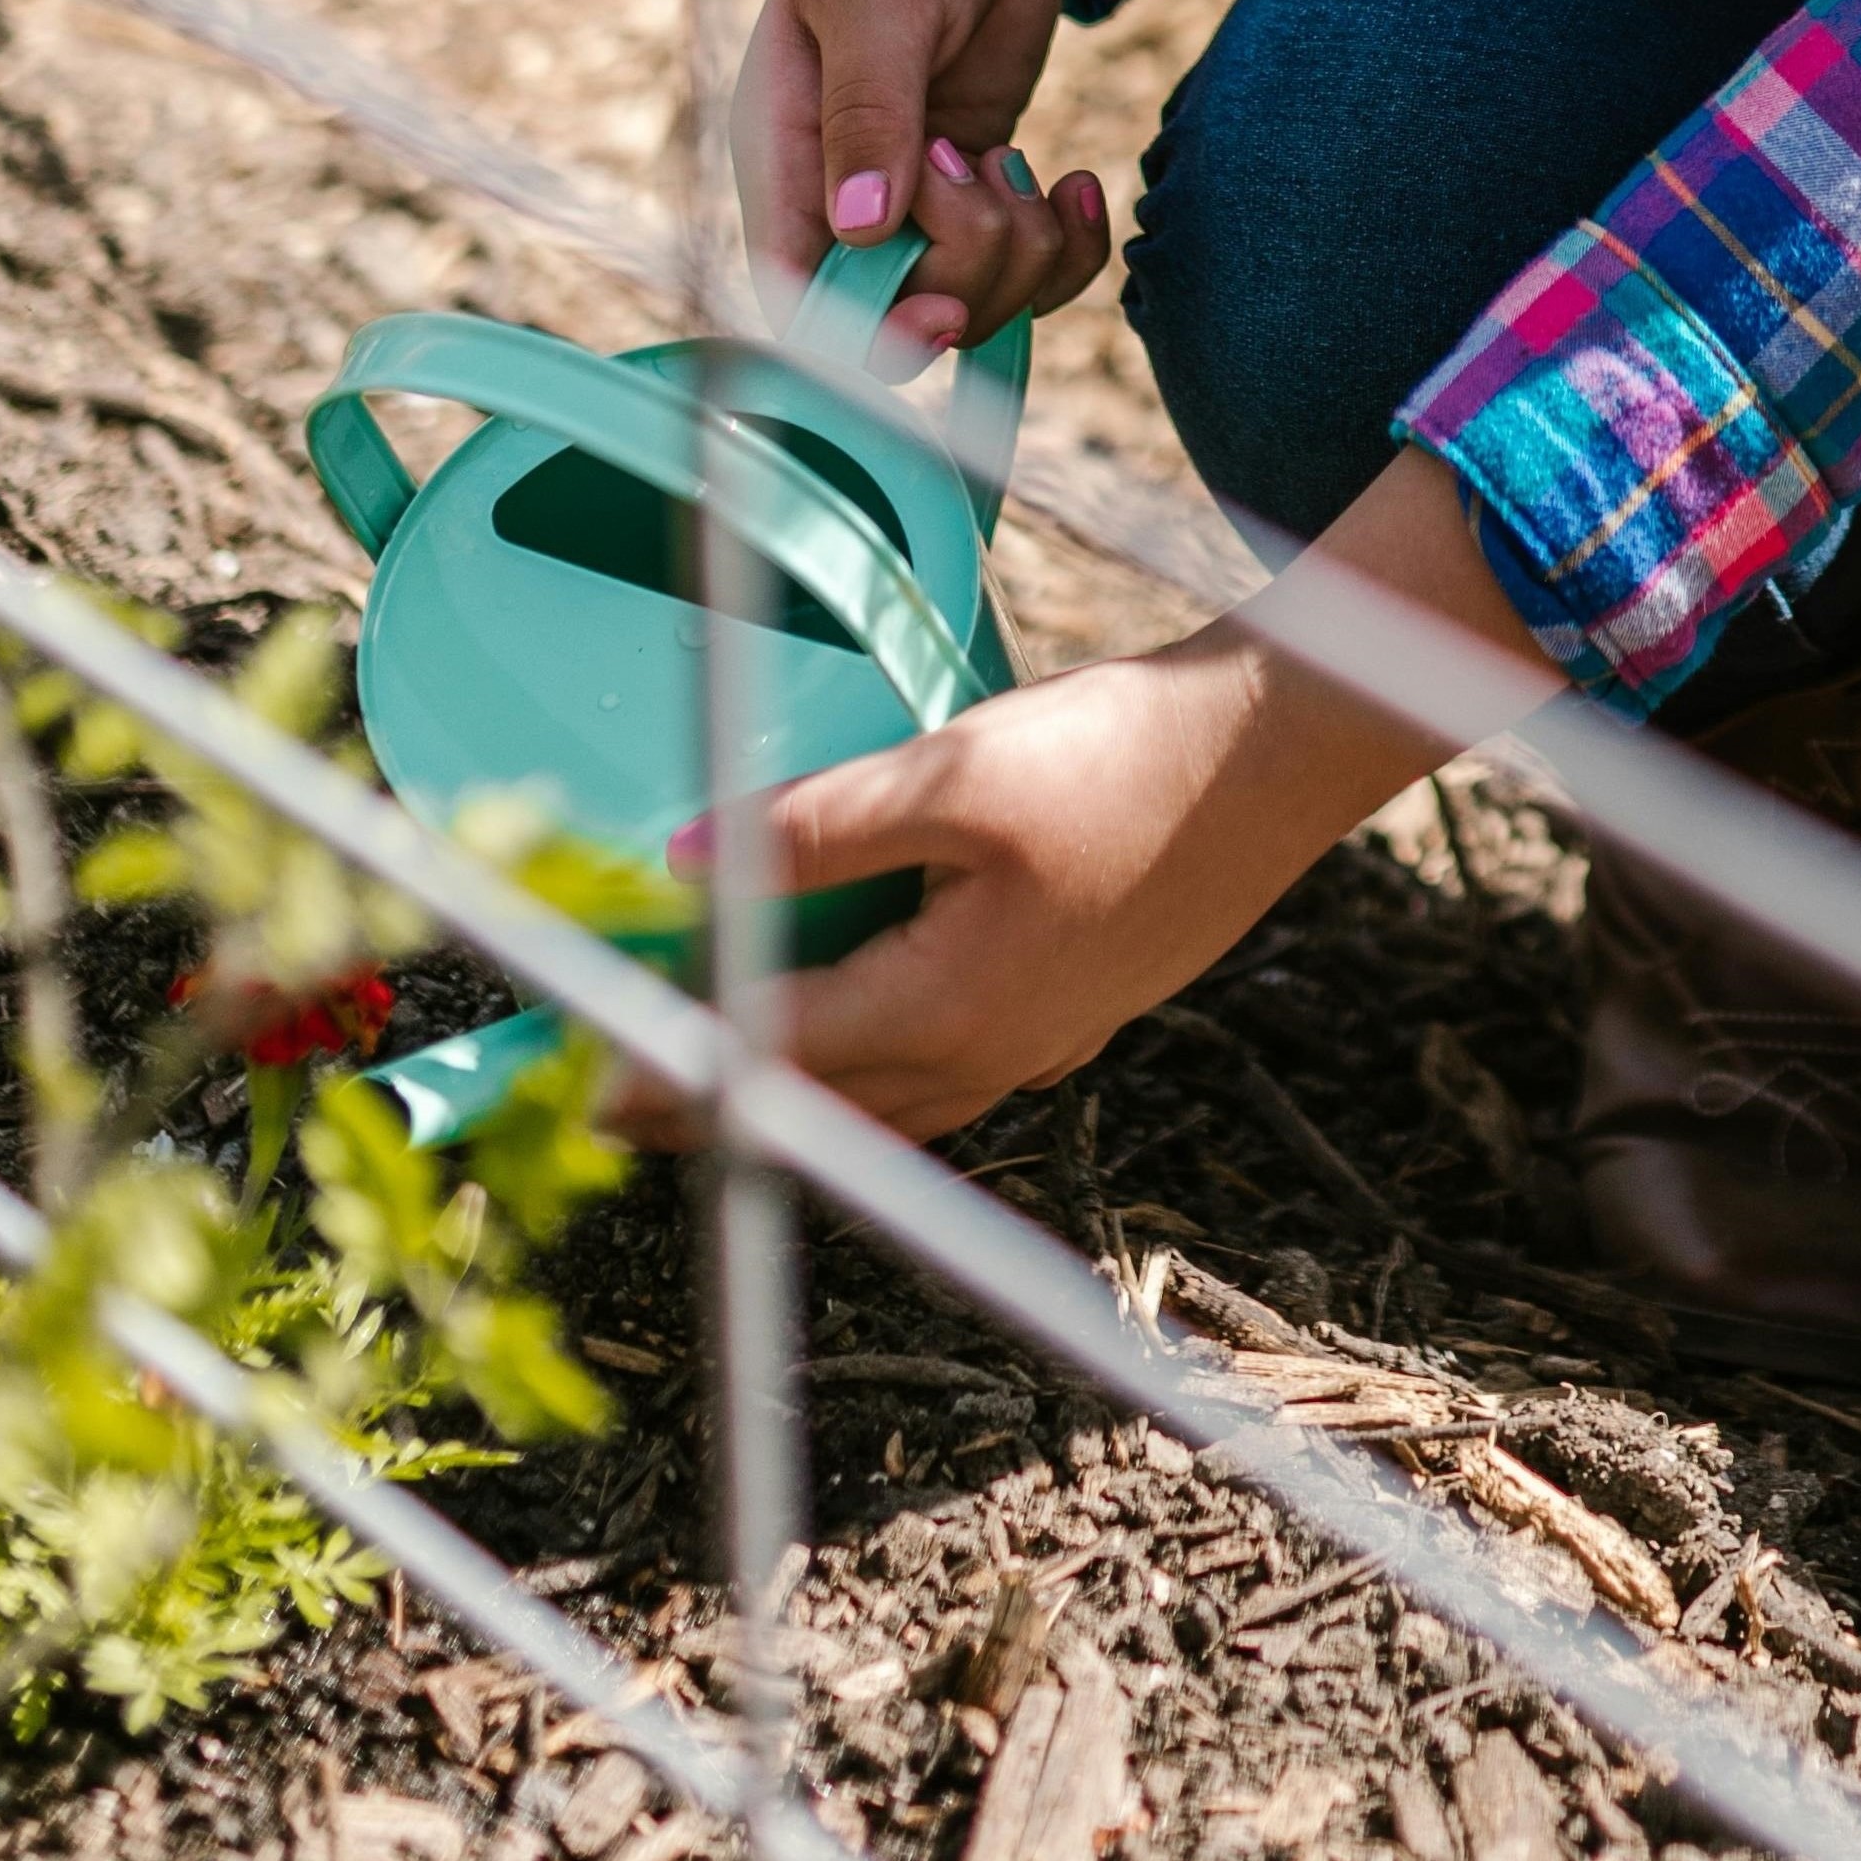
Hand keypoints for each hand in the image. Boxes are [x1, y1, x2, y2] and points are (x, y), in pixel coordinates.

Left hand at [609, 452, 1547, 1154]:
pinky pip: (947, 1073)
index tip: (578, 1089)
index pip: (767, 1060)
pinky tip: (862, 1034)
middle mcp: (991, 1053)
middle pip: (823, 1107)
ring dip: (797, 1098)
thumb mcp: (959, 769)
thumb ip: (814, 825)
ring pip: (890, 1102)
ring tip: (720, 1081)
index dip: (664, 1069)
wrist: (1283, 752)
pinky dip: (874, 1070)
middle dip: (716, 1109)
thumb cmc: (1126, 754)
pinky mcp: (1079, 1006)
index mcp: (947, 1009)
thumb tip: (684, 865)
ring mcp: (1044, 1040)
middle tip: (618, 1105)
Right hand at [738, 0, 1148, 352]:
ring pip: (970, 297)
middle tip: (989, 169)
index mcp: (780, 151)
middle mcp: (837, 188)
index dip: (860, 331)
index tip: (945, 307)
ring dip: (1023, 253)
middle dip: (968, 265)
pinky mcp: (979, 186)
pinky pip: (1024, 266)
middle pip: (895, 311)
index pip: (792, 288)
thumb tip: (857, 229)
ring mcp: (913, 194)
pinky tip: (1078, 183)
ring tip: (1031, 166)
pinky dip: (1065, 247)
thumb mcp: (882, 1)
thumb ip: (868, 113)